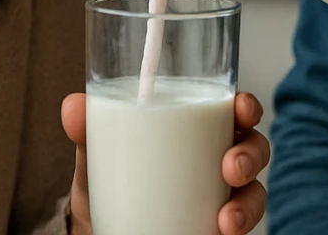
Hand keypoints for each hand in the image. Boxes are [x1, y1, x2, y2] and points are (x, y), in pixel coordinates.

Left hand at [60, 91, 268, 234]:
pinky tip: (222, 230)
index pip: (231, 109)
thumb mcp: (95, 157)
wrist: (101, 233)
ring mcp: (221, 196)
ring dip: (250, 202)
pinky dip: (240, 226)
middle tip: (232, 167)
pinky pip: (242, 225)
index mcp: (194, 130)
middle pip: (253, 146)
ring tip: (228, 218)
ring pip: (255, 191)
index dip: (246, 105)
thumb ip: (88, 132)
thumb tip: (73, 106)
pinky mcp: (219, 227)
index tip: (242, 108)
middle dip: (252, 154)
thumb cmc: (109, 184)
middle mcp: (215, 160)